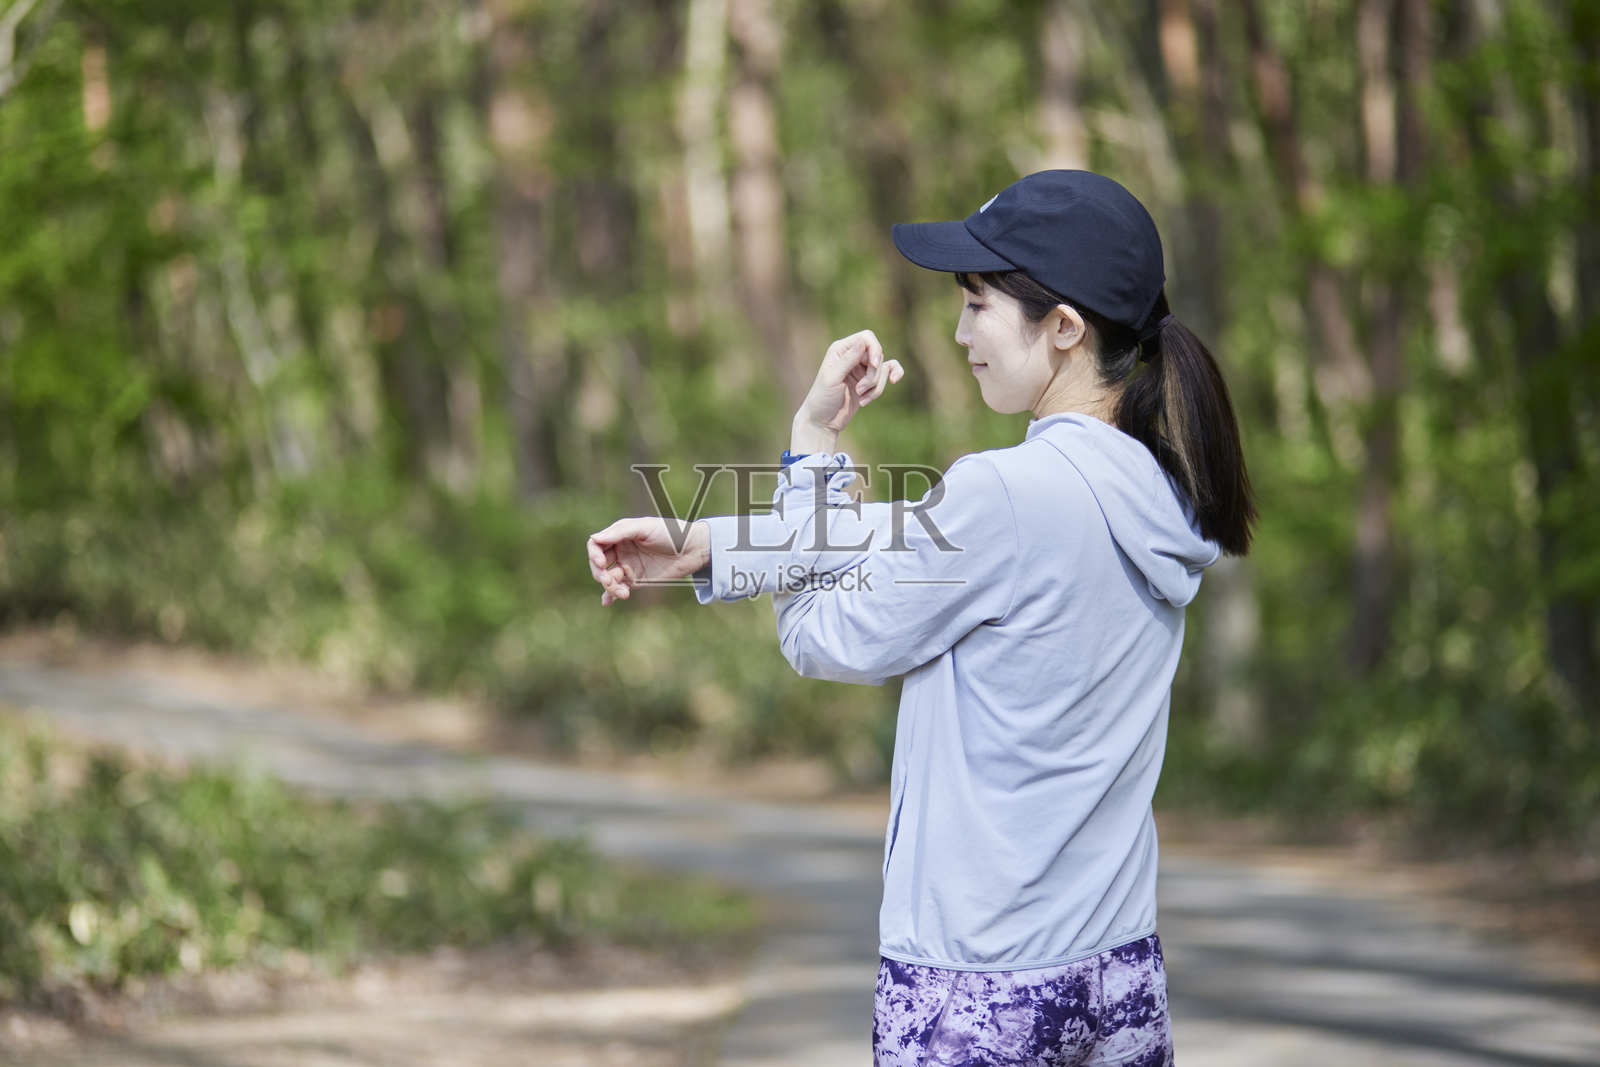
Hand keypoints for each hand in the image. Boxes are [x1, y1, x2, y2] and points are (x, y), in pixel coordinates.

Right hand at [587, 517, 710, 605]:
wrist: (692, 549)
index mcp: (620, 535)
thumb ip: (620, 532)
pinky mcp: (636, 580)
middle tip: (608, 579)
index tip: (602, 563)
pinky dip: (610, 595)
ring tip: (622, 592)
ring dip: (608, 586)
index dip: (594, 554)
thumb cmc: (670, 532)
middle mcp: (621, 550)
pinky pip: (618, 588)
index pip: (596, 544)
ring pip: (608, 578)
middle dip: (599, 573)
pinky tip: (607, 601)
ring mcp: (627, 566)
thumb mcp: (645, 527)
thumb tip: (594, 538)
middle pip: (598, 563)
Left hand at [795, 330, 905, 434]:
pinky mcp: (869, 381)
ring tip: (861, 399)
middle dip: (872, 376)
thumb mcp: (833, 378)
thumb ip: (848, 359)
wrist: (823, 421)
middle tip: (859, 390)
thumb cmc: (822, 398)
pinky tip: (893, 381)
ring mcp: (862, 369)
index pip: (867, 338)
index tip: (874, 365)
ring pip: (883, 369)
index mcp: (840, 350)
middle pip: (877, 356)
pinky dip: (888, 381)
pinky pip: (887, 374)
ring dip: (875, 387)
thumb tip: (863, 340)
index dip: (875, 349)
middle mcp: (852, 355)